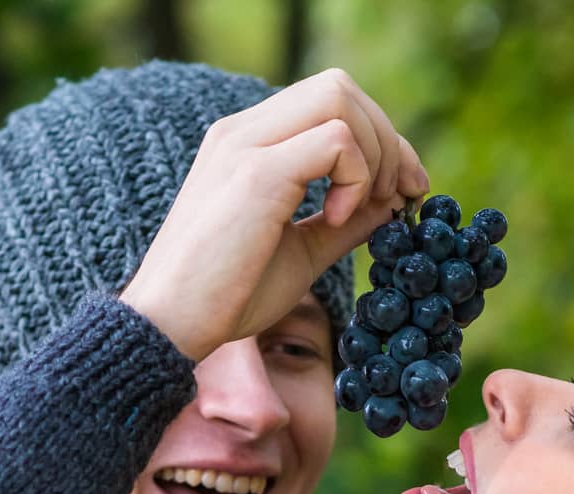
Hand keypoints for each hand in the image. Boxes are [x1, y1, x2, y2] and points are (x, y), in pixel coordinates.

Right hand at [120, 67, 430, 360]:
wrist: (170, 326)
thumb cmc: (227, 296)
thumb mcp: (301, 252)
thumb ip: (345, 222)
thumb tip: (395, 202)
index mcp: (247, 144)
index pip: (328, 102)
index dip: (379, 138)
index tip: (404, 189)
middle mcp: (243, 131)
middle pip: (338, 87)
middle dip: (386, 137)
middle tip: (400, 195)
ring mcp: (245, 145)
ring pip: (339, 98)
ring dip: (374, 151)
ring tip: (365, 208)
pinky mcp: (256, 172)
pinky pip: (336, 140)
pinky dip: (356, 177)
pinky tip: (334, 219)